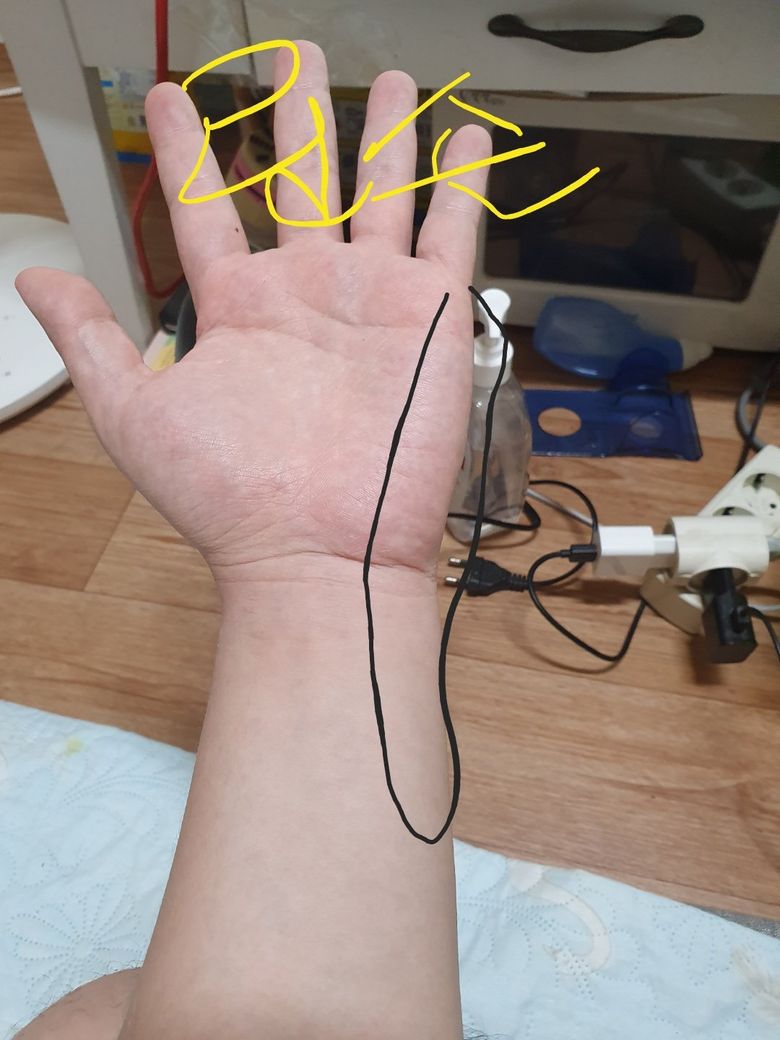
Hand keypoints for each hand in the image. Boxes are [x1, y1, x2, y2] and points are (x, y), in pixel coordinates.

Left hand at [16, 42, 489, 584]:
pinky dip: (462, 187)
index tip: (174, 98)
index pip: (209, 211)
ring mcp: (372, 300)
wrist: (322, 548)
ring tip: (395, 81)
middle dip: (300, 118)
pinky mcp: (433, 316)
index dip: (189, 153)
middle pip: (304, 182)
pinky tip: (465, 140)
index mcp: (239, 307)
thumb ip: (91, 340)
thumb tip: (34, 278)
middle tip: (299, 56)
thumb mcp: (136, 414)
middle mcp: (306, 293)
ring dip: (388, 137)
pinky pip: (451, 236)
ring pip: (382, 195)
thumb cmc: (230, 496)